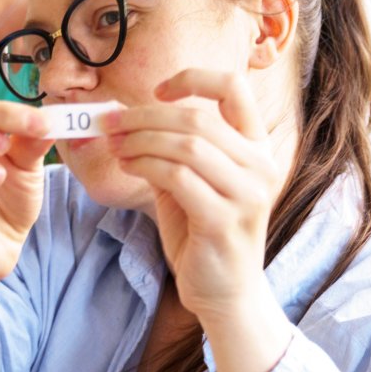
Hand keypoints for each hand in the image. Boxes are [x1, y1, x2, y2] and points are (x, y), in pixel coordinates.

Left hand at [105, 70, 282, 321]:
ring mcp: (248, 193)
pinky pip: (178, 177)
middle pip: (198, 117)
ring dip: (140, 141)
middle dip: (144, 116)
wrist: (224, 291)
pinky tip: (129, 167)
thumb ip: (166, 146)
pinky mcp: (224, 220)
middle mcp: (261, 164)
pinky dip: (146, 166)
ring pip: (187, 145)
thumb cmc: (201, 231)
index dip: (192, 80)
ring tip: (116, 148)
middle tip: (110, 123)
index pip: (234, 87)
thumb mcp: (188, 180)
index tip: (157, 91)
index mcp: (256, 146)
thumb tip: (119, 113)